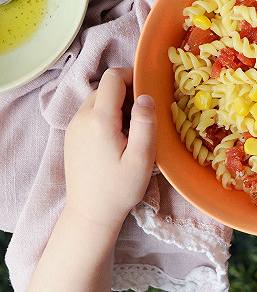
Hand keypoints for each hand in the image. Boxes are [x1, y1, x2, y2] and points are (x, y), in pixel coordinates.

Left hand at [63, 68, 156, 230]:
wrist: (89, 215)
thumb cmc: (119, 189)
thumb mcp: (142, 158)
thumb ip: (145, 123)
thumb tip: (146, 96)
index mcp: (99, 119)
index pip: (113, 77)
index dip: (133, 77)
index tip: (149, 92)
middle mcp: (81, 118)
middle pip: (106, 87)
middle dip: (128, 93)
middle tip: (144, 117)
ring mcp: (74, 127)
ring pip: (98, 98)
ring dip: (118, 104)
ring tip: (132, 130)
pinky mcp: (72, 136)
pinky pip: (91, 112)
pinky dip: (107, 115)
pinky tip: (118, 138)